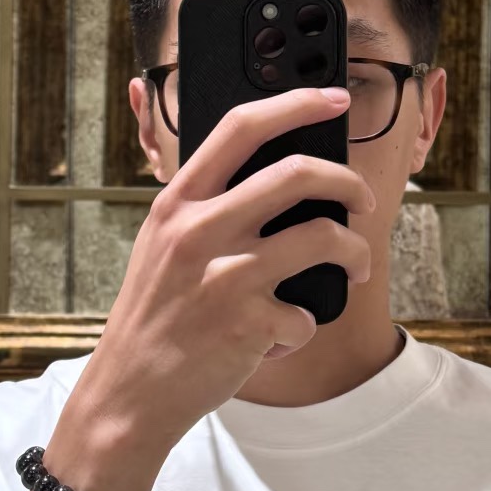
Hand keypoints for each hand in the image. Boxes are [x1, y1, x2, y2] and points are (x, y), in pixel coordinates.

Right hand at [53, 86, 373, 476]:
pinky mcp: (247, 325)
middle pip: (296, 173)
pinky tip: (285, 332)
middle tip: (362, 199)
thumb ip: (205, 204)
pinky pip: (307, 312)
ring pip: (323, 237)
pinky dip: (306, 324)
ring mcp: (224, 277)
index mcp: (177, 203)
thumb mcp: (160, 243)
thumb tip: (272, 169)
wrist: (128, 392)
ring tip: (356, 265)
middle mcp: (199, 231)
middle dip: (347, 182)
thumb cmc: (154, 314)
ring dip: (356, 252)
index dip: (295, 103)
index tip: (333, 98)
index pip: (241, 128)